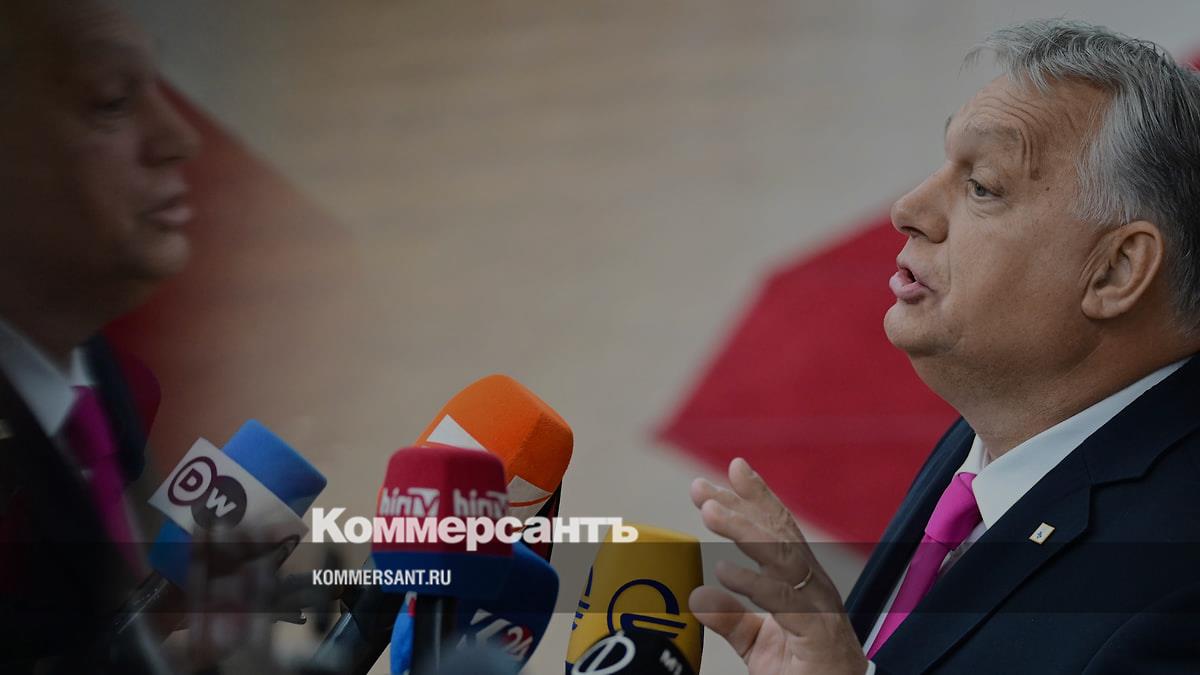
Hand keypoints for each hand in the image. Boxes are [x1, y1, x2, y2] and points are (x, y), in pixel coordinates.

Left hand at [690, 458, 867, 674]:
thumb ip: (731, 617)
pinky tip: (724, 570)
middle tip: (701, 487)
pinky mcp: (818, 632)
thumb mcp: (758, 643)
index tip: (719, 477)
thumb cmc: (805, 673)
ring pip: (782, 556)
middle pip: (779, 532)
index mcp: (801, 582)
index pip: (776, 531)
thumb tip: (698, 594)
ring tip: (709, 512)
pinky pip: (784, 600)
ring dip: (743, 530)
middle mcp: (813, 585)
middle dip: (740, 503)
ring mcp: (819, 606)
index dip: (751, 500)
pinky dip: (753, 582)